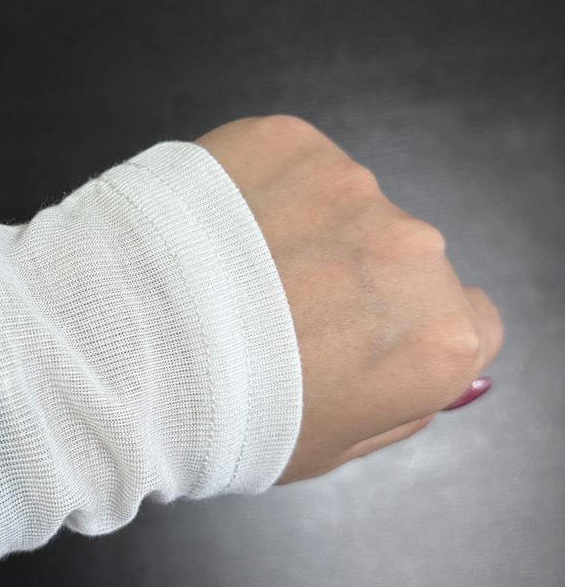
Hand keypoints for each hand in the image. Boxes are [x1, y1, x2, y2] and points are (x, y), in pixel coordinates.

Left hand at [195, 116, 504, 484]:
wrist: (118, 351)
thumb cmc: (219, 420)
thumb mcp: (327, 449)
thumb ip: (401, 406)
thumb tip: (449, 373)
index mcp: (437, 338)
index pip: (468, 320)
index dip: (405, 332)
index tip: (354, 340)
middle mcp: (413, 251)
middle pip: (405, 260)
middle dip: (355, 281)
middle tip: (273, 311)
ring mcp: (351, 185)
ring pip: (345, 207)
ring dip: (304, 230)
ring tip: (227, 271)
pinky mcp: (290, 138)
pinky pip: (290, 165)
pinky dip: (260, 188)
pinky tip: (211, 230)